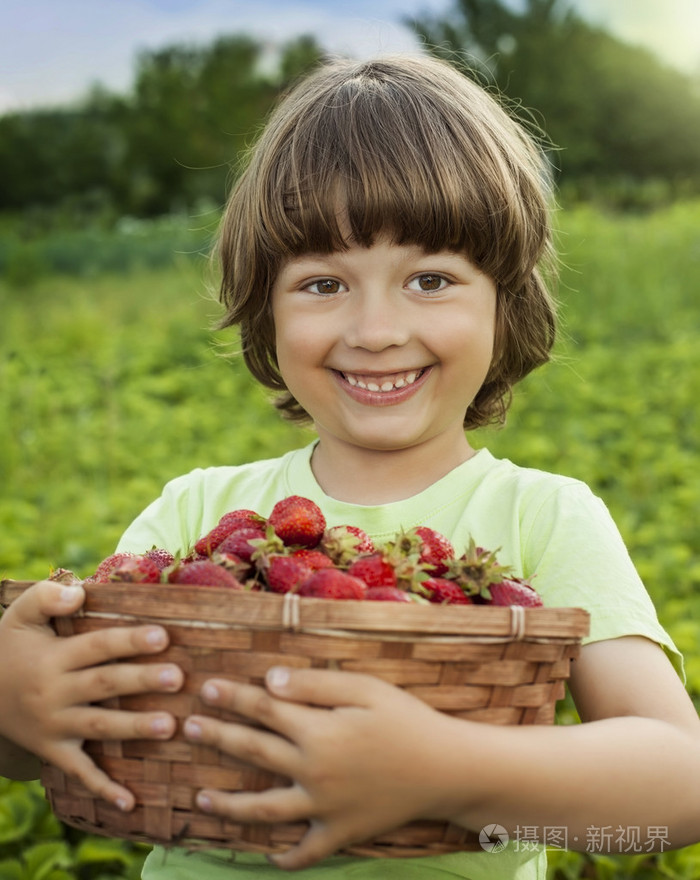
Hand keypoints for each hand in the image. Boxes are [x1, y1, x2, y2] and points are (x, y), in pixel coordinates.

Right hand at [0, 580, 183, 810]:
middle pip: (104, 685)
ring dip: (133, 728)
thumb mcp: (20, 615)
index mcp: (54, 657)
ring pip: (98, 727)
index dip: (129, 641)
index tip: (163, 636)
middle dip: (141, 681)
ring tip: (169, 726)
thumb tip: (79, 592)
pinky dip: (103, 788)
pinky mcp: (54, 751)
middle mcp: (55, 693)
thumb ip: (47, 597)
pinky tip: (131, 801)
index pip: (97, 647)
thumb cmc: (12, 646)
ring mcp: (55, 726)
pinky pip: (78, 772)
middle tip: (177, 678)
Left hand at [183, 666, 467, 869]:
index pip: (263, 710)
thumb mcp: (364, 689)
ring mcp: (322, 809)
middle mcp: (311, 772)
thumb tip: (270, 680)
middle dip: (217, 738)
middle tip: (189, 729)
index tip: (206, 689)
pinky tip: (266, 854)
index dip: (232, 697)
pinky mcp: (340, 834)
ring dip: (226, 805)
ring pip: (262, 811)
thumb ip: (314, 684)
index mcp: (317, 732)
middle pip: (252, 753)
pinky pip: (303, 852)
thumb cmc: (407, 720)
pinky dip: (283, 857)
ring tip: (200, 798)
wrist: (447, 769)